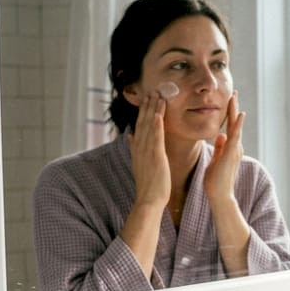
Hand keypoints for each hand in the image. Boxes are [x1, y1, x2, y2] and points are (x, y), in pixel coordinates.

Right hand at [128, 93, 170, 207]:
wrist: (149, 200)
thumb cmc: (148, 185)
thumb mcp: (140, 164)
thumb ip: (135, 149)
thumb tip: (130, 136)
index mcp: (137, 149)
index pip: (140, 126)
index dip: (143, 111)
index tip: (146, 99)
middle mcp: (140, 148)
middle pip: (143, 122)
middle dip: (147, 106)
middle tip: (152, 90)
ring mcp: (147, 151)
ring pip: (149, 126)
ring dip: (153, 110)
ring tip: (157, 95)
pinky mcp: (155, 157)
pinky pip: (156, 137)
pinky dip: (157, 125)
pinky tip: (159, 114)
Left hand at [205, 90, 243, 204]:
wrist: (219, 195)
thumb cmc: (216, 181)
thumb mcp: (216, 160)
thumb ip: (220, 148)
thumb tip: (220, 135)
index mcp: (230, 147)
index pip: (230, 127)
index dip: (229, 113)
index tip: (228, 100)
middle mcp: (235, 146)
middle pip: (234, 123)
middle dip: (233, 107)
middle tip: (233, 92)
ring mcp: (234, 149)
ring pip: (236, 126)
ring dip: (235, 111)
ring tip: (235, 97)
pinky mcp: (232, 153)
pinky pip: (236, 136)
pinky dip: (238, 124)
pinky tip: (240, 114)